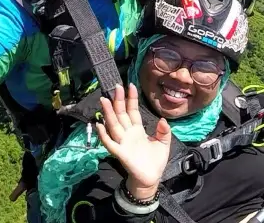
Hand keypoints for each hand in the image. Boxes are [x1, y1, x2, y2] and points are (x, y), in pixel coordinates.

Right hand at [96, 84, 170, 199]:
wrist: (151, 179)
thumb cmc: (156, 160)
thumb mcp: (163, 142)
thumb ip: (164, 131)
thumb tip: (162, 119)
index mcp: (137, 129)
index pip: (133, 110)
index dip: (131, 99)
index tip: (130, 85)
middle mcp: (128, 133)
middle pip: (121, 114)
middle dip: (119, 100)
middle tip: (116, 86)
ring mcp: (123, 142)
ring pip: (114, 125)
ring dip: (109, 113)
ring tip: (104, 100)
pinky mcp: (120, 153)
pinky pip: (110, 143)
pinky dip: (104, 135)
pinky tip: (99, 125)